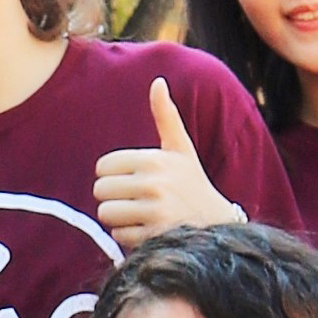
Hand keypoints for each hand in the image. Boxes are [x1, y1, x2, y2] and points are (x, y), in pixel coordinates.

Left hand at [92, 78, 245, 246]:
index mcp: (154, 159)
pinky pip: (118, 236)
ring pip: (106, 214)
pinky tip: (148, 229)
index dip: (113, 175)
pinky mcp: (154, 236)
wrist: (217, 223)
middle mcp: (154, 184)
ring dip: (118, 218)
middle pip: (100, 190)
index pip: (103, 167)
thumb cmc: (192, 181)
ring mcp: (155, 212)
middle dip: (113, 197)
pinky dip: (129, 236)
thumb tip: (158, 81)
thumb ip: (165, 116)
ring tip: (141, 214)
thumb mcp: (180, 148)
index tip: (133, 179)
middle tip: (135, 199)